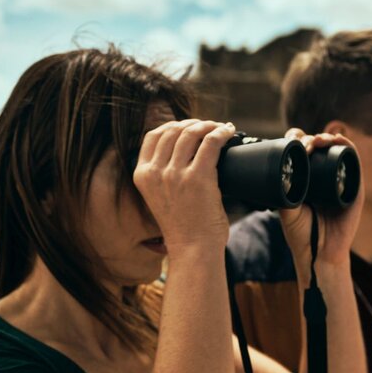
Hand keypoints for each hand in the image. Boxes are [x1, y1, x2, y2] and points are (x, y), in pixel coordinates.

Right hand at [133, 119, 235, 253]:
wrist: (193, 249)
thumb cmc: (183, 226)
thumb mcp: (160, 196)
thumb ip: (163, 174)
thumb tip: (187, 148)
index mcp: (142, 175)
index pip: (153, 136)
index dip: (172, 125)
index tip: (187, 126)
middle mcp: (155, 172)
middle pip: (173, 130)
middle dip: (193, 123)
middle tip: (208, 127)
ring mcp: (175, 174)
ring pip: (192, 133)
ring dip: (209, 125)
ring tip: (220, 128)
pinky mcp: (198, 177)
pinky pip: (211, 143)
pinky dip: (222, 133)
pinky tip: (229, 133)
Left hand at [278, 130, 363, 283]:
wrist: (318, 253)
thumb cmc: (301, 234)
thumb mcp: (285, 209)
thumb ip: (281, 192)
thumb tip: (270, 172)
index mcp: (306, 179)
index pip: (301, 152)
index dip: (296, 140)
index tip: (289, 140)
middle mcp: (323, 176)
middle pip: (318, 147)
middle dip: (310, 139)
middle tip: (303, 144)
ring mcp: (340, 180)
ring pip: (336, 150)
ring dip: (327, 138)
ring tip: (317, 140)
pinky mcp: (355, 187)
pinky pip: (354, 162)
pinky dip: (347, 146)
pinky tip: (338, 140)